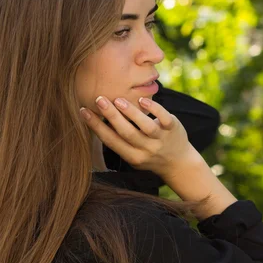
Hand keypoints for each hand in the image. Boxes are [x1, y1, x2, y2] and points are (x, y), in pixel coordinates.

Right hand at [79, 96, 196, 178]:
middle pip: (126, 133)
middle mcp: (146, 150)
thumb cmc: (149, 154)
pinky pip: (164, 118)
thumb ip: (119, 139)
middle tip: (98, 100)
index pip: (111, 141)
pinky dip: (154, 109)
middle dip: (111, 116)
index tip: (83, 111)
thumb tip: (96, 117)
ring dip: (131, 113)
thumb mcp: (132, 153)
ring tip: (118, 99)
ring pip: (145, 126)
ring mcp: (161, 140)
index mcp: (132, 157)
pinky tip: (142, 100)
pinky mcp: (174, 129)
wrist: (179, 162)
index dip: (96, 126)